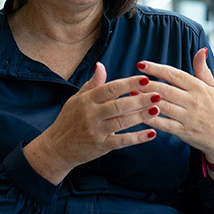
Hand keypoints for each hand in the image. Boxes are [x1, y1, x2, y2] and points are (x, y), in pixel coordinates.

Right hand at [23, 62, 160, 183]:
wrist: (56, 148)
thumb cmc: (69, 121)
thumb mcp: (77, 99)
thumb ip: (92, 84)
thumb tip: (101, 65)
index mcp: (87, 100)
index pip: (110, 88)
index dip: (128, 83)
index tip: (145, 79)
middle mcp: (91, 114)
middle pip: (119, 105)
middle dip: (139, 99)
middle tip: (158, 94)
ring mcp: (96, 131)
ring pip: (122, 122)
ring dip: (141, 116)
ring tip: (157, 109)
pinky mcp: (101, 146)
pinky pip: (122, 141)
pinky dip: (137, 138)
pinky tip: (151, 133)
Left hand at [136, 48, 213, 174]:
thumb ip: (203, 70)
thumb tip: (201, 50)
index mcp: (199, 88)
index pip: (175, 75)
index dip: (157, 69)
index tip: (141, 64)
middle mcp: (193, 101)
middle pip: (165, 89)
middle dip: (146, 83)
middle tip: (131, 78)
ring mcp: (188, 117)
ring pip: (163, 106)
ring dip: (145, 100)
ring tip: (130, 94)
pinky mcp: (184, 132)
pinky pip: (164, 125)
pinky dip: (151, 119)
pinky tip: (139, 114)